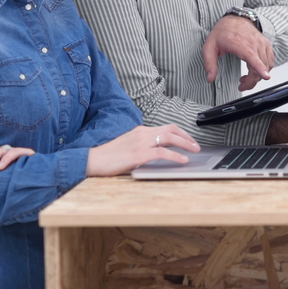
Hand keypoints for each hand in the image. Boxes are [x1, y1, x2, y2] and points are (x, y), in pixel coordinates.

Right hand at [85, 124, 199, 176]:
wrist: (92, 159)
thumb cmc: (108, 156)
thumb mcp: (127, 146)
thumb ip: (141, 146)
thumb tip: (155, 152)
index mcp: (140, 131)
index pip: (165, 127)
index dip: (180, 133)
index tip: (188, 139)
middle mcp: (142, 133)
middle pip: (171, 129)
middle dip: (187, 136)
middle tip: (196, 145)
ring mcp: (141, 143)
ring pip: (170, 138)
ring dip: (185, 143)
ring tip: (194, 150)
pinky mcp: (139, 154)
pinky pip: (162, 152)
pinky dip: (175, 156)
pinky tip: (183, 160)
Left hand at [201, 14, 274, 90]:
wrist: (235, 18)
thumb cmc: (223, 32)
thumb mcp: (209, 47)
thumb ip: (209, 63)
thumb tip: (210, 78)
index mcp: (238, 43)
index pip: (252, 57)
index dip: (259, 68)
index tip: (265, 77)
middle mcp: (253, 42)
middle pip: (260, 66)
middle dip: (252, 81)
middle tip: (241, 85)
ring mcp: (261, 43)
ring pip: (267, 65)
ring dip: (258, 76)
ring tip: (245, 77)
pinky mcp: (266, 44)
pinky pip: (270, 61)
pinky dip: (264, 69)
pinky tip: (255, 70)